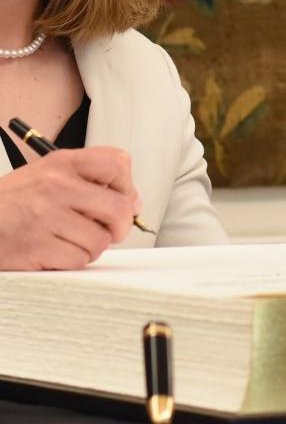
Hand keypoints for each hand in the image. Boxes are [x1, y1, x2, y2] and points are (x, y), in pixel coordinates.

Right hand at [0, 147, 140, 270]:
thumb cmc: (12, 202)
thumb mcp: (46, 175)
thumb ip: (87, 180)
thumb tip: (133, 202)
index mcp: (61, 163)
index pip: (117, 163)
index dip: (128, 186)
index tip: (124, 200)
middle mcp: (56, 185)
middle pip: (119, 207)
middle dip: (120, 226)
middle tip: (110, 231)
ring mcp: (47, 216)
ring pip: (101, 239)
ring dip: (92, 246)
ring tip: (71, 240)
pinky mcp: (38, 246)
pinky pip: (79, 259)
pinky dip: (73, 261)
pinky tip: (56, 251)